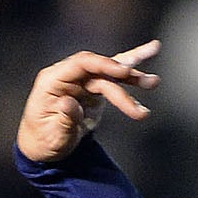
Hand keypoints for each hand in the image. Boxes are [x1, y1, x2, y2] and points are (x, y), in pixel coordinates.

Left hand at [16, 40, 159, 164]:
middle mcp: (68, 75)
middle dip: (124, 78)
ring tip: (154, 81)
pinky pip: (114, 77)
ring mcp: (82, 81)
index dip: (103, 64)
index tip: (123, 71)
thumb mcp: (53, 136)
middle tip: (148, 85)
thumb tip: (71, 103)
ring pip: (110, 71)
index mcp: (52, 80)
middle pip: (100, 69)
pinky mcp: (94, 87)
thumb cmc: (44, 141)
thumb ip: (64, 119)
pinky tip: (151, 51)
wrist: (43, 147)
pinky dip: (131, 69)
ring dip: (133, 75)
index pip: (80, 64)